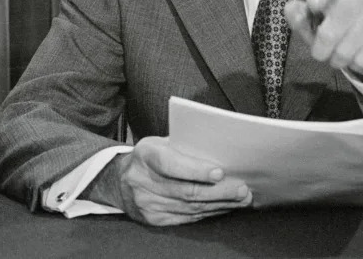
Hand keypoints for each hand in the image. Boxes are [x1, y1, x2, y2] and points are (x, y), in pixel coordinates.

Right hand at [115, 136, 251, 225]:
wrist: (120, 180)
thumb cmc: (152, 155)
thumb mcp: (162, 142)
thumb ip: (186, 144)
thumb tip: (223, 149)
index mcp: (146, 154)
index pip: (171, 165)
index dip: (196, 170)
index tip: (220, 172)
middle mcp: (142, 181)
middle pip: (186, 191)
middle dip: (219, 191)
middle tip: (242, 189)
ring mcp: (146, 204)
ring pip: (190, 207)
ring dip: (220, 204)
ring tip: (242, 199)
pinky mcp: (153, 220)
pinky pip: (186, 218)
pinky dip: (209, 213)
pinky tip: (225, 207)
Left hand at [284, 0, 362, 87]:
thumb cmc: (333, 36)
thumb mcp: (312, 29)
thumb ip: (299, 19)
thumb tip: (290, 8)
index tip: (313, 5)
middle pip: (329, 33)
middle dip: (322, 51)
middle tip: (324, 53)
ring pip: (345, 52)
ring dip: (339, 60)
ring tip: (344, 54)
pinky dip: (358, 65)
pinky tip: (361, 55)